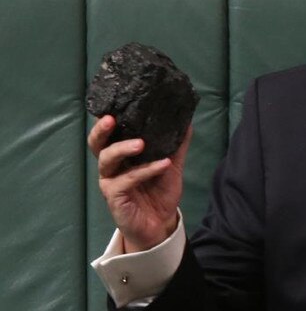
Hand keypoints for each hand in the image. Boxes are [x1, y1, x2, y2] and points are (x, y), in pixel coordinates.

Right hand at [88, 115, 191, 252]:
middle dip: (101, 130)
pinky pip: (127, 180)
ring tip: (141, 143)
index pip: (109, 132)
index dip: (107, 118)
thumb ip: (177, 143)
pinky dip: (146, 170)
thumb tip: (187, 119)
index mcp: (121, 153)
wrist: (161, 222)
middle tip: (111, 119)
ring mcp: (110, 181)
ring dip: (123, 148)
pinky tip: (163, 164)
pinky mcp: (115, 197)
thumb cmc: (159, 190)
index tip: (114, 103)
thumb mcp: (172, 163)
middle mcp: (111, 165)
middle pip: (97, 144)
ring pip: (107, 160)